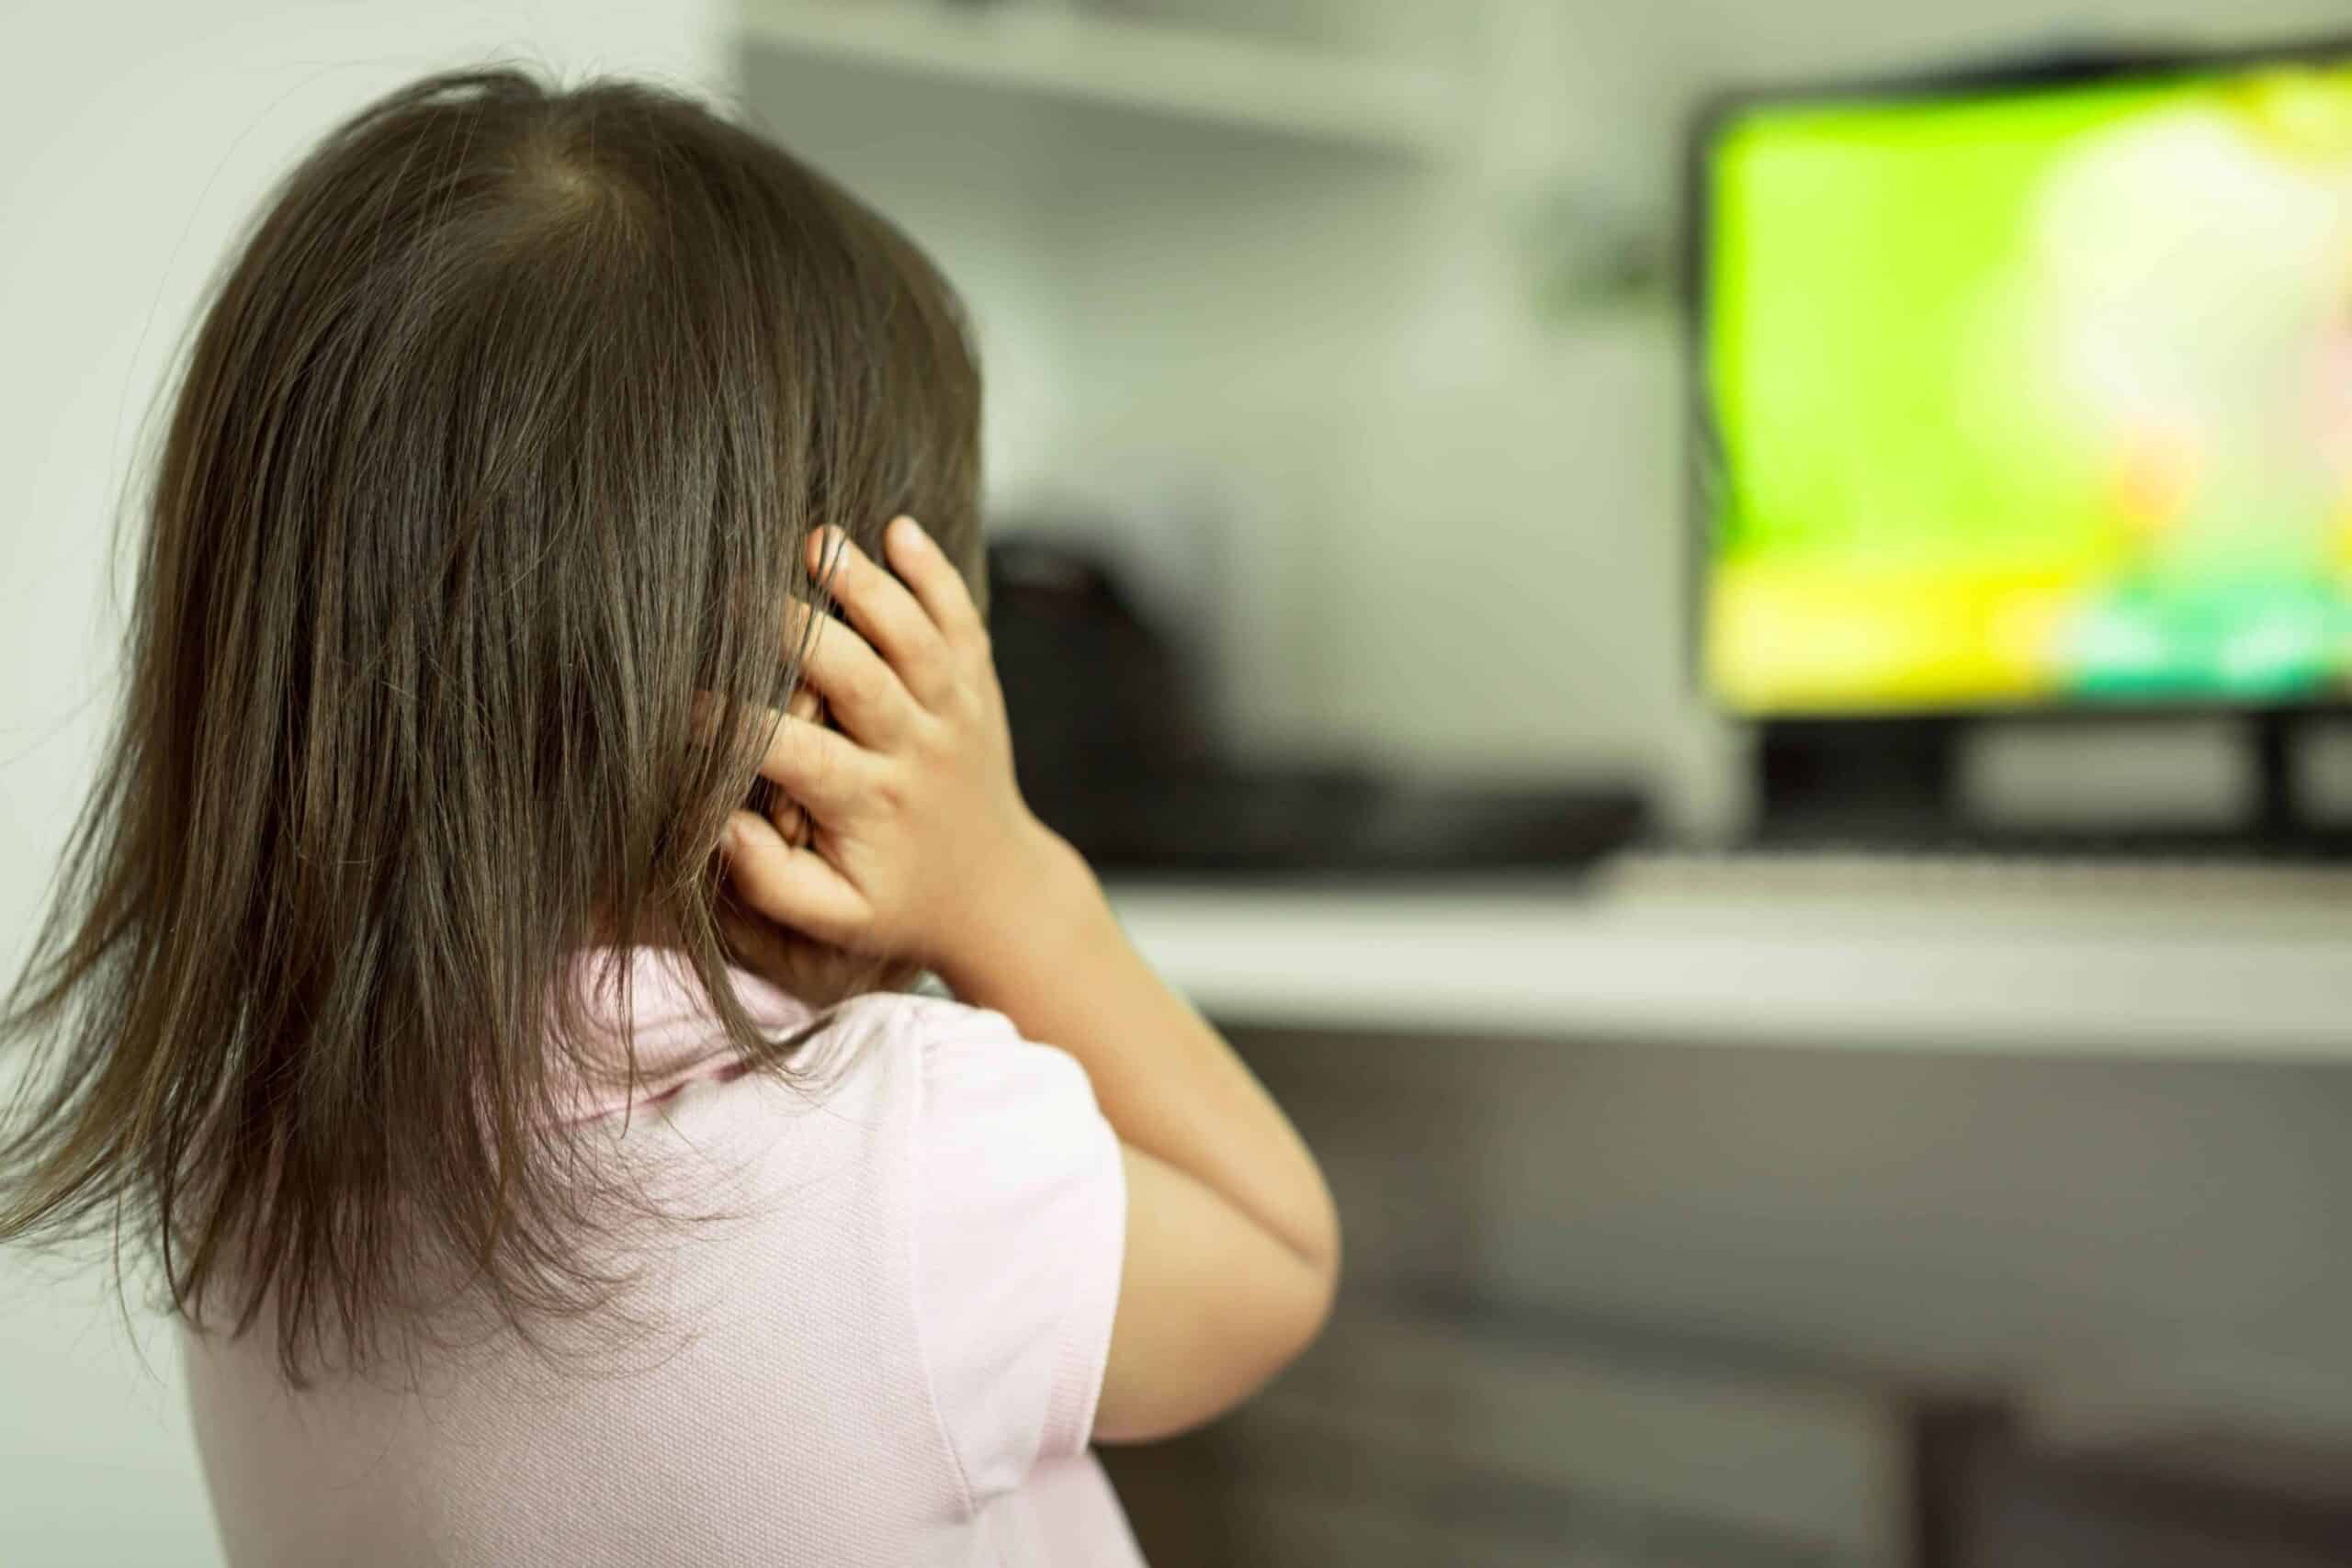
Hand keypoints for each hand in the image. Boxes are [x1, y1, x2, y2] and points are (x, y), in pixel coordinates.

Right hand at [718, 517, 1083, 986]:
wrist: (998, 890)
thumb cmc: (897, 901)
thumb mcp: (834, 917)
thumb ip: (771, 880)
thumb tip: (717, 826)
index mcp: (870, 805)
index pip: (793, 753)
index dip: (735, 723)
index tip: (682, 695)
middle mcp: (915, 750)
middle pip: (859, 678)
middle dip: (801, 631)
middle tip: (741, 588)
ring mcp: (953, 711)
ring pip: (915, 640)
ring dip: (869, 587)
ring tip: (820, 541)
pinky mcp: (977, 686)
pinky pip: (962, 623)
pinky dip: (937, 575)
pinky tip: (899, 530)